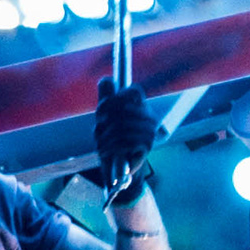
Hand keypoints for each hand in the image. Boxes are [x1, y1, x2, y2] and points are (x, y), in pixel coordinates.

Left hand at [95, 76, 161, 198]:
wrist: (120, 170)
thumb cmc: (113, 141)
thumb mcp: (105, 119)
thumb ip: (106, 99)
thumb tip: (106, 79)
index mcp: (140, 107)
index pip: (134, 91)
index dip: (116, 98)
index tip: (102, 111)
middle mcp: (148, 117)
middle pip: (121, 110)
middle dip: (104, 122)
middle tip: (99, 132)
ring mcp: (149, 132)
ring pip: (120, 127)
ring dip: (105, 138)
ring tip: (101, 145)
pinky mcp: (146, 147)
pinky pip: (125, 141)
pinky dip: (110, 148)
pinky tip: (105, 151)